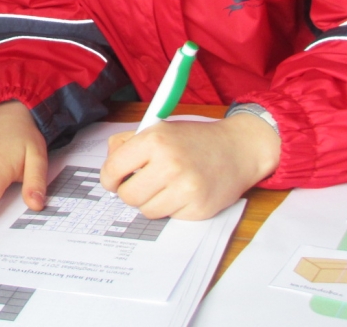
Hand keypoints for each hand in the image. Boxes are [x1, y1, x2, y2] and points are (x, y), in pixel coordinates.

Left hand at [100, 113, 280, 219]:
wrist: (236, 149)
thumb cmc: (193, 139)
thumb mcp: (158, 129)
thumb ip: (127, 143)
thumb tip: (109, 166)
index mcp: (155, 140)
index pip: (113, 169)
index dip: (109, 178)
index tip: (112, 180)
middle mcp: (170, 164)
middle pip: (128, 196)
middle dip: (129, 192)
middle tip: (140, 184)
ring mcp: (186, 188)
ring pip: (146, 210)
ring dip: (151, 201)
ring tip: (164, 186)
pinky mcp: (199, 208)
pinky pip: (169, 217)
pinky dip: (171, 208)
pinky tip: (182, 192)